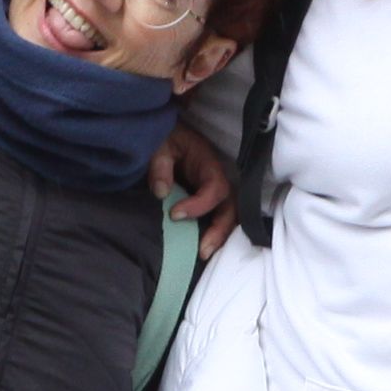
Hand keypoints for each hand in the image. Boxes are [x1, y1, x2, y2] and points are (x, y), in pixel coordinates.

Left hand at [150, 120, 236, 252]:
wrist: (165, 136)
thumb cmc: (165, 138)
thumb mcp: (160, 146)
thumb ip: (160, 166)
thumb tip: (161, 192)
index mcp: (209, 164)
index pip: (215, 189)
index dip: (199, 205)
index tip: (174, 214)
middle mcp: (216, 180)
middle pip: (230, 208)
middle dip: (219, 230)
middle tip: (202, 251)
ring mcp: (212, 192)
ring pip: (226, 217)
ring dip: (218, 237)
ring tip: (202, 254)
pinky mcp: (204, 201)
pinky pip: (214, 219)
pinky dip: (211, 234)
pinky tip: (199, 249)